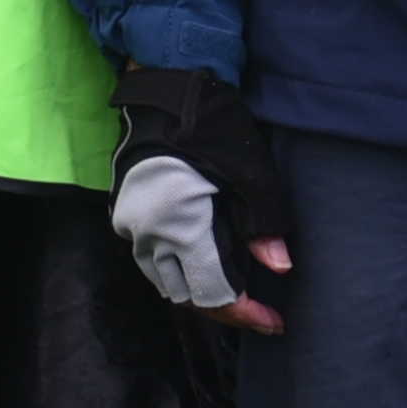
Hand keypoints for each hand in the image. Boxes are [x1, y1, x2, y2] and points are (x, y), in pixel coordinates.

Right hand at [111, 65, 291, 331]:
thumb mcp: (250, 171)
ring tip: (238, 291)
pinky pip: (153, 259)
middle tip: (261, 311)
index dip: (245, 313)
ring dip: (200, 291)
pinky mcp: (127, 212)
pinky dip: (181, 270)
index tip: (274, 322)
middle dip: (225, 308)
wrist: (164, 85)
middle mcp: (147, 234)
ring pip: (166, 281)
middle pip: (186, 295)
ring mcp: (131, 225)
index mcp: (178, 226)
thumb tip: (280, 268)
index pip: (212, 292)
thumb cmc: (212, 123)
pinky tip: (208, 264)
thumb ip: (263, 224)